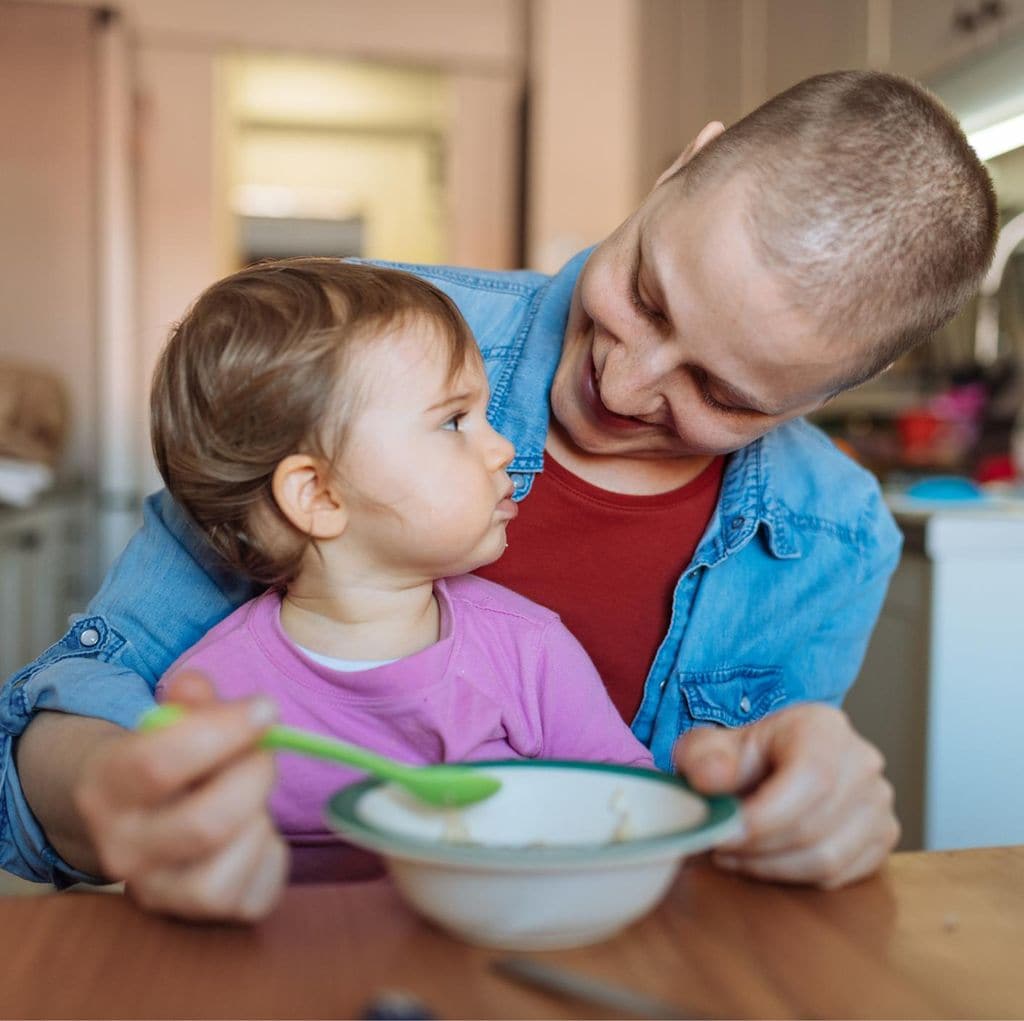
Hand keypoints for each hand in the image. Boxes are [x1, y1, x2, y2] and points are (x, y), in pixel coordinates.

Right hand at [74, 671, 288, 921]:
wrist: (135, 822)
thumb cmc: (166, 760)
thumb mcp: (169, 722)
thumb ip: (188, 700)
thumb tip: (195, 687)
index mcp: (106, 789)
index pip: (158, 764)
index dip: (224, 730)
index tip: (264, 708)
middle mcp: (123, 852)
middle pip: (205, 823)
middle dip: (254, 775)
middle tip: (264, 752)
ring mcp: (160, 894)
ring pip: (225, 871)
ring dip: (259, 819)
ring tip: (252, 796)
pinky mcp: (204, 918)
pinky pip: (255, 896)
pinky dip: (273, 856)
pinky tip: (257, 832)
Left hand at [673, 703, 898, 887]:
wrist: (774, 762)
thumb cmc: (745, 755)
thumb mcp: (713, 745)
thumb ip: (704, 757)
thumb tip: (709, 778)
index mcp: (823, 728)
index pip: (810, 777)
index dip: (766, 816)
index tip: (723, 834)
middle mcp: (862, 763)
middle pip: (815, 824)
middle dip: (759, 847)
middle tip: (719, 846)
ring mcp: (878, 803)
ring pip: (828, 859)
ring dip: (772, 868)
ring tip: (735, 855)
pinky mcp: (882, 837)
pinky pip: (839, 876)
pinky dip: (795, 878)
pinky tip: (765, 861)